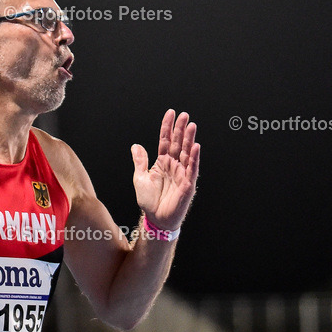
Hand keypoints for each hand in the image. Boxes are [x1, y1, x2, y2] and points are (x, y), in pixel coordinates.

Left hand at [131, 109, 199, 230]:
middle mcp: (173, 165)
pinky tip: (195, 146)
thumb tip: (136, 146)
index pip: (165, 141)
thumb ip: (140, 162)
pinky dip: (194, 158)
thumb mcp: (139, 179)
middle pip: (178, 143)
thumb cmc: (149, 201)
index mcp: (162, 162)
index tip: (170, 113)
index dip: (167, 127)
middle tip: (184, 115)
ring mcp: (181, 173)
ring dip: (189, 139)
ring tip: (191, 125)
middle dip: (180, 129)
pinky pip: (192, 169)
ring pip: (186, 153)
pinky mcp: (188, 184)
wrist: (156, 219)